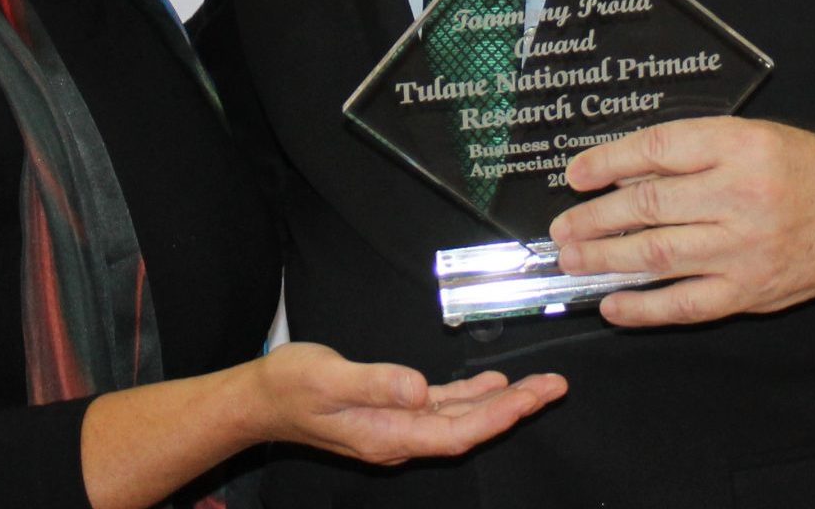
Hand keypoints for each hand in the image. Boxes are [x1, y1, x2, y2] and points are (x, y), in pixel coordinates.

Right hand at [243, 342, 565, 464]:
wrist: (259, 400)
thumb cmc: (289, 388)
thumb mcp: (328, 378)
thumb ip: (375, 383)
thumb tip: (419, 388)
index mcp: (388, 434)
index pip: (457, 431)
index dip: (498, 415)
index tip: (533, 397)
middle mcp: (399, 436)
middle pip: (470, 427)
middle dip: (515, 408)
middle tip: (555, 387)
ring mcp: (397, 427)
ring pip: (461, 417)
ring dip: (500, 402)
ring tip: (539, 385)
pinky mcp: (393, 411)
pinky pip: (443, 408)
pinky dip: (470, 395)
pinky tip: (491, 382)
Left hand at [548, 116, 814, 326]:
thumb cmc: (798, 170)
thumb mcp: (750, 139)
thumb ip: (690, 153)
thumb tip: (621, 175)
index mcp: (740, 146)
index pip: (659, 149)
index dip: (608, 161)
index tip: (575, 174)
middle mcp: (740, 195)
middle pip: (650, 205)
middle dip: (596, 217)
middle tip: (561, 229)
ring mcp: (744, 248)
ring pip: (659, 254)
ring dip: (607, 259)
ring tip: (572, 260)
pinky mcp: (748, 290)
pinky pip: (686, 304)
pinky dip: (644, 308)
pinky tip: (612, 304)